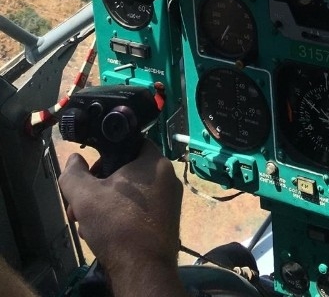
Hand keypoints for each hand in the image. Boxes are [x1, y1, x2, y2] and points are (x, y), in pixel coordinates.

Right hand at [59, 139, 183, 294]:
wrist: (142, 271)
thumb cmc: (117, 226)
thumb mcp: (85, 196)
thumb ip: (74, 174)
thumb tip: (74, 160)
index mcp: (155, 163)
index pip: (131, 143)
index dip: (107, 154)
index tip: (91, 172)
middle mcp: (168, 178)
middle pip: (127, 172)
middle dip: (100, 188)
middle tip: (82, 204)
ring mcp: (170, 203)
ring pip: (131, 195)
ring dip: (106, 205)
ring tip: (87, 224)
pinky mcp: (166, 224)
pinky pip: (140, 211)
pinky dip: (121, 218)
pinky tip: (103, 235)